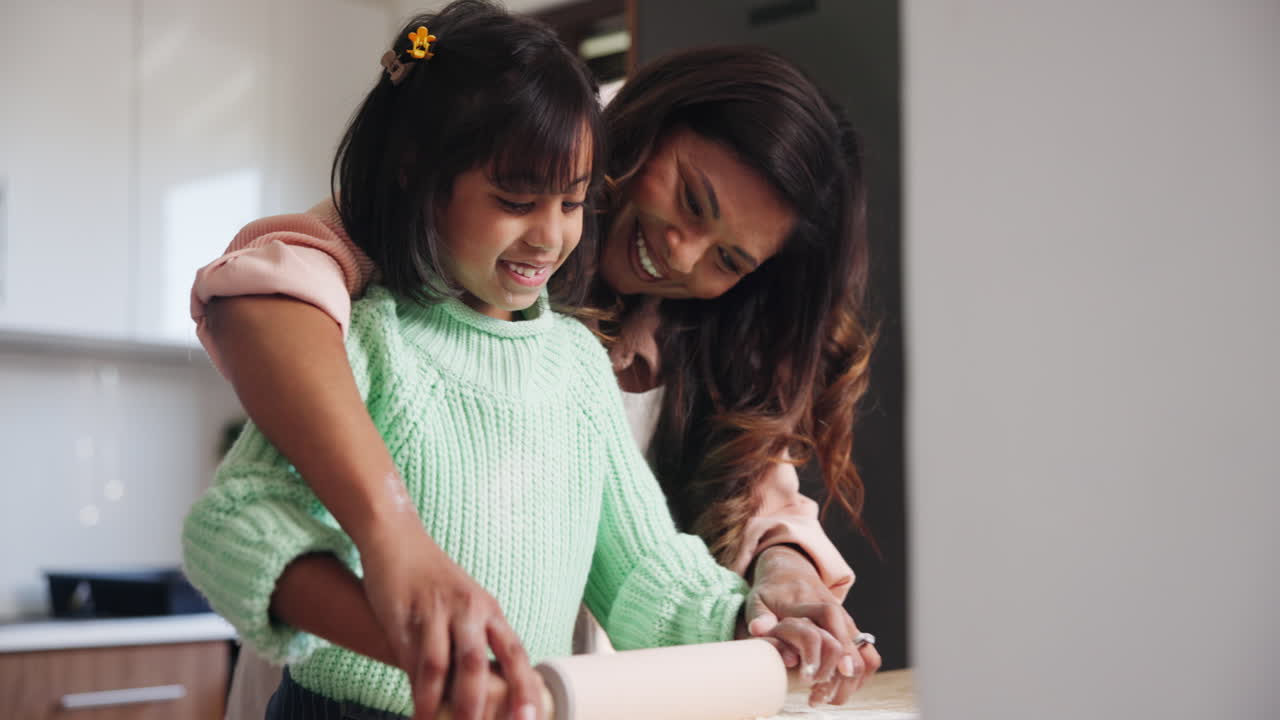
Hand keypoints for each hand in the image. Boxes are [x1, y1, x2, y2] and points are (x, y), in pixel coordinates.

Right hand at [358, 513, 544, 719]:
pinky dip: (414, 687)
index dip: (523, 687)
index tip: (529, 718)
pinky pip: (410, 658)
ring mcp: (434, 611)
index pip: (514, 652)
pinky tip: (416, 706)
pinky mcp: (404, 614)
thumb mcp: (466, 604)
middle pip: (475, 664)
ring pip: (440, 666)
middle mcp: (467, 609)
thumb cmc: (434, 580)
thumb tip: (486, 689)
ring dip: (437, 703)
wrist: (397, 539)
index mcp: (489, 609)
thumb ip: (476, 642)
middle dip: (476, 705)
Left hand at [742, 545, 880, 705]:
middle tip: (818, 696)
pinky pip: (869, 657)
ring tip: (828, 698)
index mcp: (809, 602)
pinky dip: (860, 677)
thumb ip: (759, 615)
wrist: (792, 573)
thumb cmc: (772, 592)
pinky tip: (839, 689)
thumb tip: (759, 629)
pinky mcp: (853, 633)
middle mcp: (835, 611)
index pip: (828, 617)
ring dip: (852, 680)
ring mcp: (847, 623)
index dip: (827, 645)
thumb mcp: (758, 599)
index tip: (814, 674)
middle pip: (850, 642)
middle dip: (840, 674)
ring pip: (864, 653)